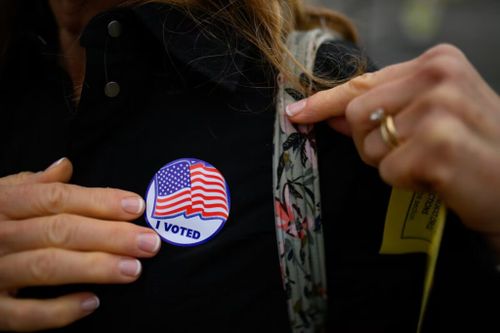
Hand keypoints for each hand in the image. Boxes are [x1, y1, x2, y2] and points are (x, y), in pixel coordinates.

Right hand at [0, 158, 160, 330]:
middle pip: (60, 231)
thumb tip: (65, 165)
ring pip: (47, 267)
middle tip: (149, 242)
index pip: (56, 199)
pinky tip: (92, 303)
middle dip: (109, 235)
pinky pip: (23, 315)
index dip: (99, 201)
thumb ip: (31, 185)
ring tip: (133, 269)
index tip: (136, 207)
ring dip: (94, 267)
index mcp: (3, 205)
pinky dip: (58, 311)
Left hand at [287, 44, 499, 250]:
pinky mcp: (438, 147)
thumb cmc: (476, 147)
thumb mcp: (433, 115)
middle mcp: (438, 77)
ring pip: (368, 146)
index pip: (363, 81)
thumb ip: (385, 107)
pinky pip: (388, 172)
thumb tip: (331, 113)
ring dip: (392, 163)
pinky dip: (407, 182)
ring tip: (430, 162)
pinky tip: (440, 177)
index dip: (326, 100)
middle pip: (356, 114)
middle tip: (412, 150)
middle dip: (373, 142)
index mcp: (437, 62)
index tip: (297, 111)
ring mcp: (439, 110)